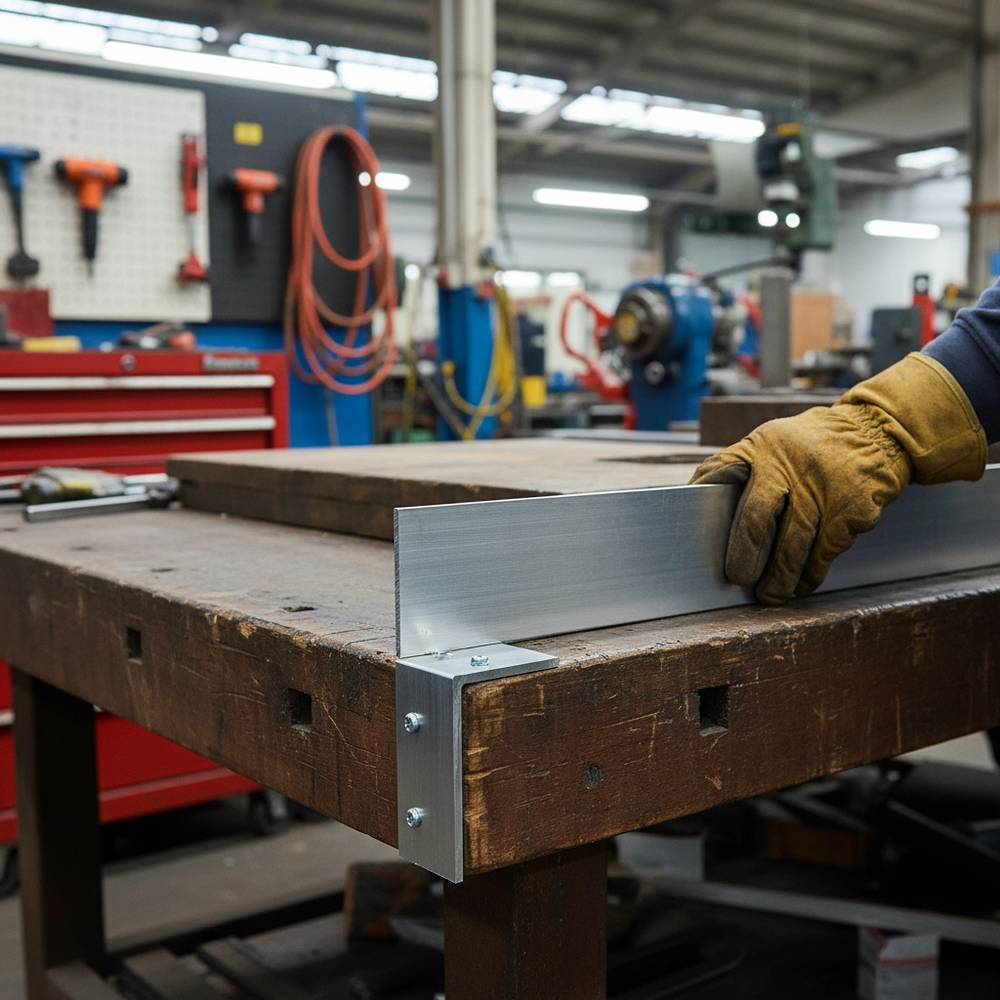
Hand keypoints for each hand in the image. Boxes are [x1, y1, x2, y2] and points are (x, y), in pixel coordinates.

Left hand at [690, 353, 986, 603]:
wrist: (879, 432)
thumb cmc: (809, 445)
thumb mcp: (770, 441)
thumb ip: (737, 464)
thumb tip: (695, 494)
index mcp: (764, 448)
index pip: (724, 475)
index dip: (708, 507)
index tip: (703, 541)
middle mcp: (792, 467)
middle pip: (757, 518)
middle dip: (744, 554)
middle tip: (737, 578)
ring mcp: (824, 490)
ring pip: (794, 546)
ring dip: (780, 577)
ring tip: (770, 596)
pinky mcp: (853, 511)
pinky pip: (826, 552)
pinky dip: (812, 573)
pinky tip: (803, 584)